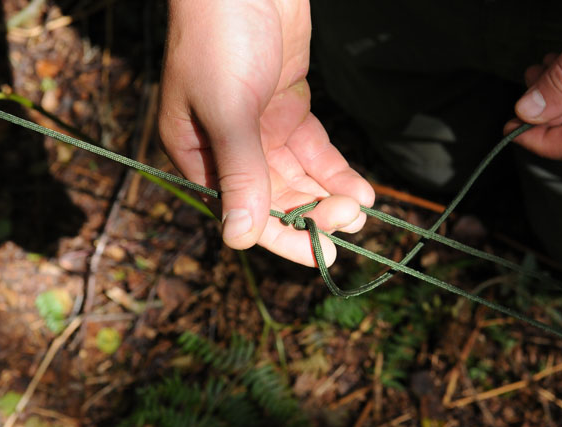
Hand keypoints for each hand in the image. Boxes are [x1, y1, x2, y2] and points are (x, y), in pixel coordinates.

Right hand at [159, 0, 373, 266]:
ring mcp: (262, 129)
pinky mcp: (289, 108)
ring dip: (330, 194)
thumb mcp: (226, 109)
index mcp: (199, 153)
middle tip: (350, 219)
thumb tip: (238, 239)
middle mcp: (229, 148)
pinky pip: (315, 150)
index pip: (240, 211)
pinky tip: (361, 186)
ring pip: (300, 177)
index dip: (282, 236)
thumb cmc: (219, 37)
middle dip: (314, 212)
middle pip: (276, 197)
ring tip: (362, 208)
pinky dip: (336, 169)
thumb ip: (239, 173)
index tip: (322, 254)